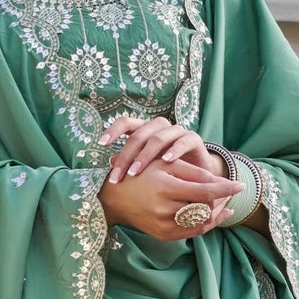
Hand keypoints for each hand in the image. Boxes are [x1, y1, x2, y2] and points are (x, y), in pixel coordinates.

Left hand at [99, 114, 222, 183]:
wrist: (198, 175)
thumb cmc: (167, 170)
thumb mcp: (147, 167)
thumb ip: (130, 161)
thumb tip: (108, 162)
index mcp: (146, 130)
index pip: (126, 123)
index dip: (113, 130)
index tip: (101, 144)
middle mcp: (160, 127)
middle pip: (139, 134)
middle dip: (126, 156)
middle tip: (116, 176)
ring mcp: (177, 131)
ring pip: (158, 137)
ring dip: (145, 156)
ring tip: (135, 172)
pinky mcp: (193, 139)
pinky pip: (183, 142)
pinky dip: (175, 150)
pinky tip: (166, 161)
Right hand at [99, 154, 242, 240]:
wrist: (114, 199)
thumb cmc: (141, 174)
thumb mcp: (164, 165)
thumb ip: (193, 172)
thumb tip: (220, 183)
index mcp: (166, 188)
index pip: (205, 192)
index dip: (226, 189)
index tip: (241, 184)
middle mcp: (165, 210)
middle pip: (206, 209)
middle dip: (222, 201)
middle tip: (230, 191)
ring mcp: (163, 226)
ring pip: (201, 223)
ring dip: (216, 214)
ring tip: (225, 203)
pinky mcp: (163, 236)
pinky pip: (192, 233)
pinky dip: (206, 225)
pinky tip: (215, 216)